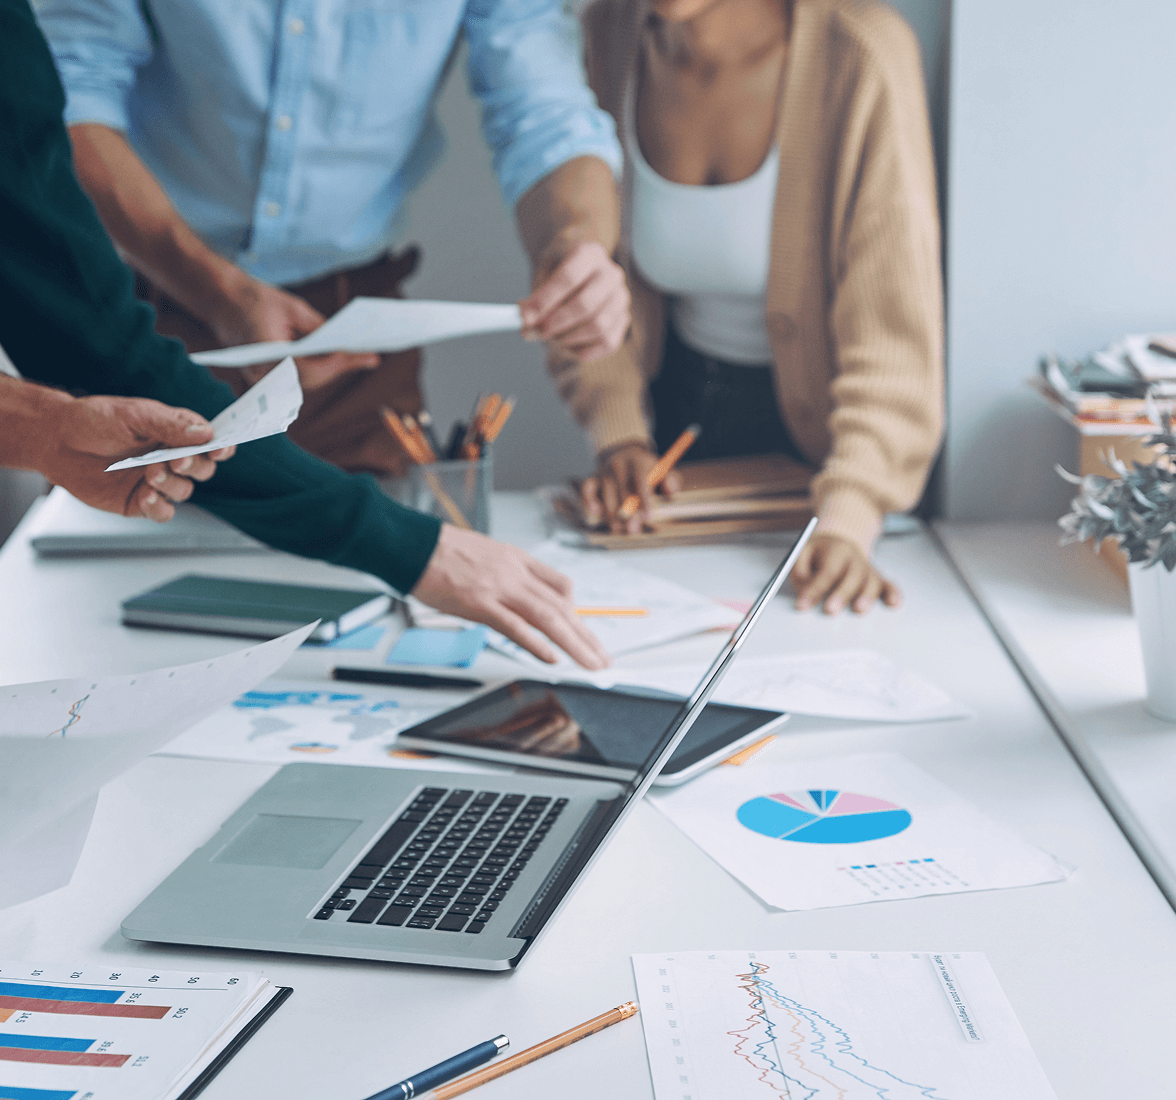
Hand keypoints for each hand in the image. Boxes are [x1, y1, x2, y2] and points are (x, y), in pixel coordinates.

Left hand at [37, 395, 234, 521]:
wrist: (55, 440)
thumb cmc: (93, 421)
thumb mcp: (133, 414)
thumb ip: (170, 424)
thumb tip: (206, 432)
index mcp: (175, 433)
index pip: (211, 442)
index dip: (221, 447)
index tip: (219, 449)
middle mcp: (170, 458)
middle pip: (203, 469)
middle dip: (194, 466)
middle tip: (176, 460)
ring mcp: (156, 480)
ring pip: (184, 491)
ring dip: (172, 485)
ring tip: (150, 473)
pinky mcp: (139, 501)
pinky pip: (163, 512)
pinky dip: (159, 507)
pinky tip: (146, 495)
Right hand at [209, 275, 379, 390]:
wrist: (219, 300)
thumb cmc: (254, 299)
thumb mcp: (292, 307)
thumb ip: (318, 327)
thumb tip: (346, 342)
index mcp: (266, 353)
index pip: (310, 367)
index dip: (339, 362)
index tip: (365, 355)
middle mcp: (262, 372)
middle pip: (311, 379)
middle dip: (341, 367)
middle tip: (370, 357)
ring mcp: (261, 378)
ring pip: (305, 381)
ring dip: (331, 370)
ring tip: (358, 357)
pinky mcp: (264, 376)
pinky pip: (295, 377)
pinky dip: (316, 369)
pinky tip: (336, 358)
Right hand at [411, 525, 609, 669]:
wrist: (413, 545)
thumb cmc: (441, 551)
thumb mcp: (485, 554)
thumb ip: (506, 574)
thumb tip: (518, 595)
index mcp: (518, 559)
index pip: (561, 585)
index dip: (576, 611)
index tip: (584, 630)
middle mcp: (515, 573)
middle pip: (562, 606)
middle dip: (586, 636)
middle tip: (602, 658)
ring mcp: (499, 588)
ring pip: (548, 617)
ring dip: (575, 644)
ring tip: (590, 664)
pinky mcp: (480, 604)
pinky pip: (516, 626)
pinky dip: (537, 644)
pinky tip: (552, 658)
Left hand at [518, 241, 629, 362]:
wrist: (581, 270)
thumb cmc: (558, 272)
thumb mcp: (542, 276)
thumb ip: (534, 299)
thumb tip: (526, 323)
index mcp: (589, 254)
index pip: (568, 278)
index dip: (545, 300)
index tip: (525, 318)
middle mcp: (611, 274)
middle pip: (586, 305)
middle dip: (558, 323)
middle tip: (538, 332)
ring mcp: (621, 298)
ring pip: (599, 327)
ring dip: (570, 338)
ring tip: (551, 338)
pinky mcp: (624, 319)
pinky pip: (607, 343)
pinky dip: (584, 351)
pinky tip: (567, 345)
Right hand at [579, 442, 680, 534]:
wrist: (626, 454)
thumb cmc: (648, 469)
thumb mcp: (663, 470)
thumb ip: (671, 480)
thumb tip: (672, 491)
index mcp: (638, 461)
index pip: (641, 481)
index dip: (645, 500)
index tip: (648, 517)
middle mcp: (618, 465)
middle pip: (622, 493)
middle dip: (628, 514)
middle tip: (633, 530)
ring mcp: (604, 472)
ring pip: (606, 497)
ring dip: (612, 515)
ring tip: (620, 529)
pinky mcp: (593, 478)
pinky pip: (587, 491)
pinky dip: (589, 502)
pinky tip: (596, 514)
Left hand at [790, 534, 900, 614]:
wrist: (838, 543)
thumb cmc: (819, 553)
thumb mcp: (802, 553)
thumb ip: (799, 570)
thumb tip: (804, 590)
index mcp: (836, 550)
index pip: (827, 571)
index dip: (814, 588)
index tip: (802, 605)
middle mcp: (855, 559)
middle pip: (852, 576)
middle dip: (841, 594)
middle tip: (830, 610)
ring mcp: (867, 569)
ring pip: (871, 582)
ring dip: (867, 596)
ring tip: (858, 609)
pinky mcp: (877, 578)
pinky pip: (888, 585)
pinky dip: (893, 594)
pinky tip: (893, 603)